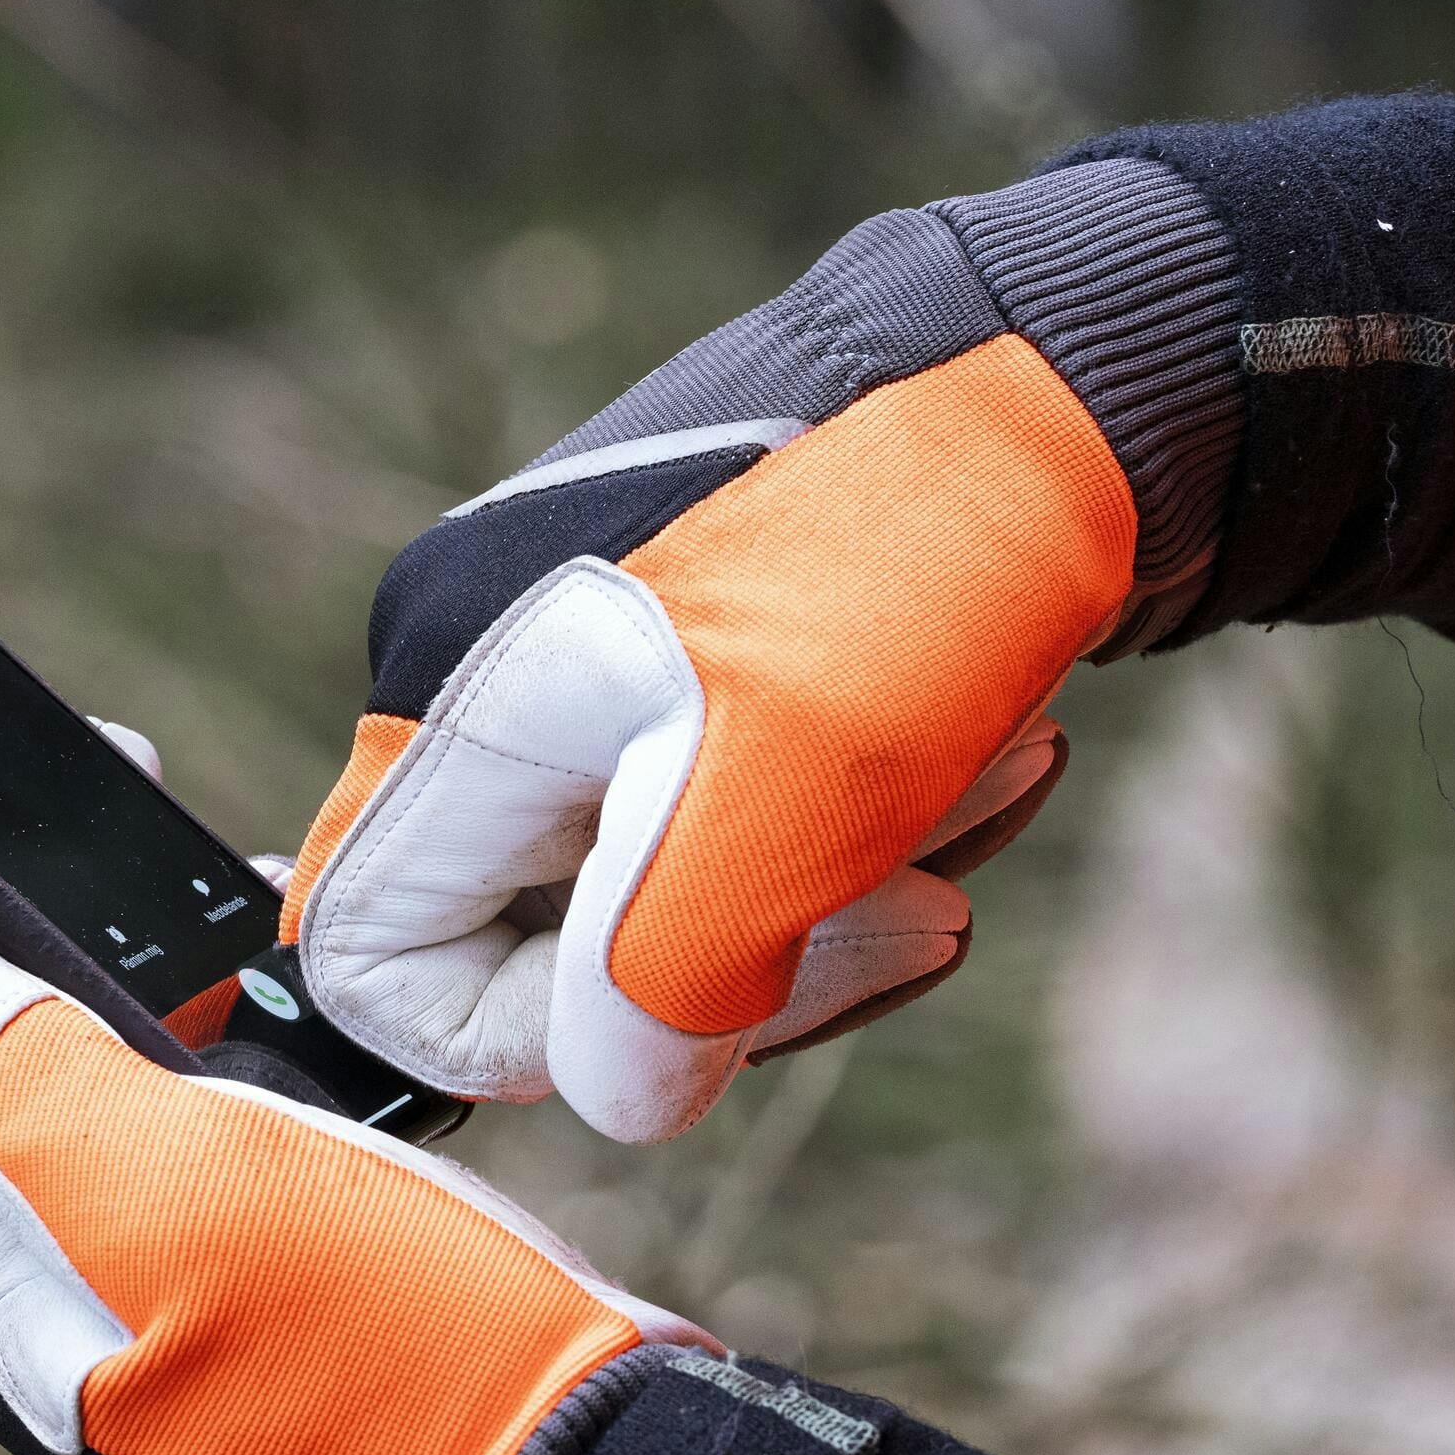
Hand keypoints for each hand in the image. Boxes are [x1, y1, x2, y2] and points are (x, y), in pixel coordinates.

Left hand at [0, 759, 706, 1454]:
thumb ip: (17, 1089)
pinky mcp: (245, 1275)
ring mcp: (144, 1292)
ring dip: (100, 958)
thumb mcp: (190, 1200)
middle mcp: (45, 1299)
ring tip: (174, 864)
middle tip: (69, 800)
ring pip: (69, 1080)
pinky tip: (261, 969)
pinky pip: (175, 1116)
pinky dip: (199, 1020)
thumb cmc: (396, 1356)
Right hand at [285, 168, 1227, 1139]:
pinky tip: (984, 745)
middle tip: (919, 903)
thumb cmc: (914, 556)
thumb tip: (623, 1093)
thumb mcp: (780, 802)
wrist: (1076, 361)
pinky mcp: (699, 641)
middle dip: (753, 955)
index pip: (378, 967)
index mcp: (460, 701)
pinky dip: (867, 819)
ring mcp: (594, 652)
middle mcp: (492, 671)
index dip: (533, 1037)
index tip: (709, 997)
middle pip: (549, 943)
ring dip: (842, 883)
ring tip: (985, 779)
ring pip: (672, 884)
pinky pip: (745, 809)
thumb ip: (657, 984)